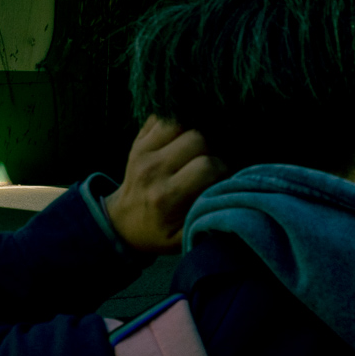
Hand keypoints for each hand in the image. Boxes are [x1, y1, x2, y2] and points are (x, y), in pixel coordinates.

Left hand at [103, 117, 226, 253]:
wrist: (122, 222)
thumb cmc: (159, 231)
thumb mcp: (183, 239)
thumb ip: (207, 219)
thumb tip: (233, 198)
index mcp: (165, 195)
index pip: (208, 166)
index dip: (223, 169)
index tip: (223, 178)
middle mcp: (152, 169)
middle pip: (197, 138)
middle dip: (212, 149)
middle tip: (211, 162)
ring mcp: (141, 151)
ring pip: (179, 122)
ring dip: (194, 131)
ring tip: (198, 149)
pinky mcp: (137, 141)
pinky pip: (161, 116)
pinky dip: (176, 121)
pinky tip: (182, 137)